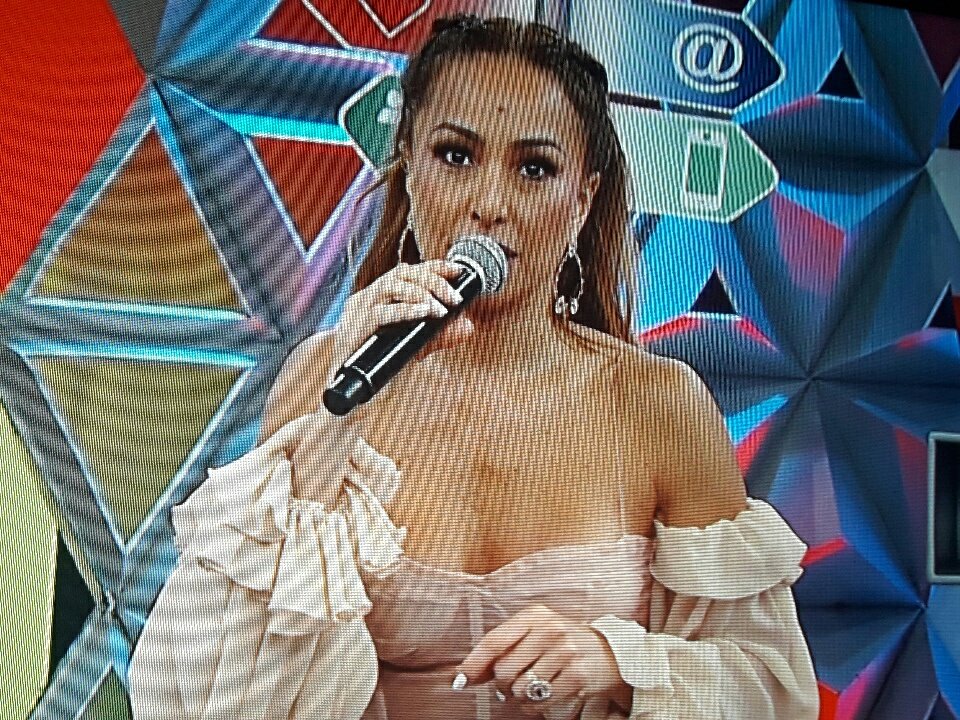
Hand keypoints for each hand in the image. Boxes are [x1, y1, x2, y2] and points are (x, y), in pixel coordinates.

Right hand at [327, 259, 473, 385]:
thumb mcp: (413, 348)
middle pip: (400, 273)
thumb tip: (467, 326)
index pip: (407, 272)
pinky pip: (380, 312)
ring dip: (421, 294)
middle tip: (455, 299)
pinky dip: (406, 310)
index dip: (433, 267)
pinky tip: (425, 313)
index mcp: (378, 299)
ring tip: (442, 309)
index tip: (458, 270)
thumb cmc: (377, 369)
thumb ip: (438, 336)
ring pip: (390, 286)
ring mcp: (357, 313)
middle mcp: (366, 300)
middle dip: (432, 281)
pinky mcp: (353, 330)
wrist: (347, 397)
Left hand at [456, 604, 627, 718]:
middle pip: (505, 669)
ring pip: (521, 688)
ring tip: (528, 689)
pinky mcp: (578, 675)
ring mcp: (566, 651)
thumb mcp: (532, 635)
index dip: (474, 663)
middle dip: (501, 684)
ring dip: (518, 696)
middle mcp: (550, 629)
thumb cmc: (561, 643)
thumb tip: (465, 675)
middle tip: (508, 685)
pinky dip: (533, 706)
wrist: (608, 651)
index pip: (495, 640)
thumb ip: (500, 652)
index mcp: (534, 615)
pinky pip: (540, 701)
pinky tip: (538, 698)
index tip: (461, 680)